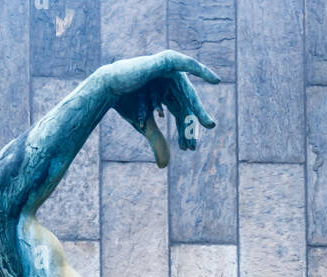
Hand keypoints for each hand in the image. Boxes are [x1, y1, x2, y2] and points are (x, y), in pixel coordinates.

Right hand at [98, 50, 219, 167]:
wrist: (111, 89)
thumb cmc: (126, 105)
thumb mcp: (145, 126)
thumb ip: (157, 141)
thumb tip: (165, 165)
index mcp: (164, 94)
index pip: (180, 112)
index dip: (185, 130)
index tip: (189, 148)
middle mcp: (168, 83)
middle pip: (186, 105)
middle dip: (194, 123)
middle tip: (202, 140)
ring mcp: (168, 72)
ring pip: (188, 92)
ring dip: (198, 109)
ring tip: (208, 124)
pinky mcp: (166, 61)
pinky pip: (188, 63)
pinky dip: (202, 70)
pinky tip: (216, 80)